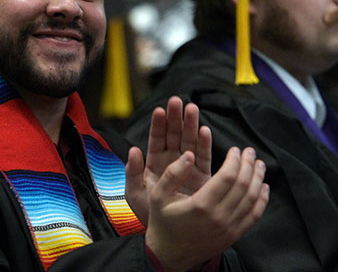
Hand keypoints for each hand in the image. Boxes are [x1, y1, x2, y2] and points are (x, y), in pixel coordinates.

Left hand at [126, 96, 210, 223]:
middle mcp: (172, 161)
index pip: (156, 139)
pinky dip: (204, 144)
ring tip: (192, 109)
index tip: (160, 110)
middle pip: (174, 135)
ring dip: (191, 125)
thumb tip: (132, 149)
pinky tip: (205, 131)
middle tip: (177, 102)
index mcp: (154, 163)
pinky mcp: (201, 176)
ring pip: (189, 141)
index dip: (158, 125)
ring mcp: (187, 167)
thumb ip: (132, 172)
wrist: (168, 235)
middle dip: (176, 118)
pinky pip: (203, 157)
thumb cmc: (148, 214)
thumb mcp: (134, 194)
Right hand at [145, 146, 269, 271]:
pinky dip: (262, 200)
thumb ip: (173, 173)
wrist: (170, 253)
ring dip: (258, 179)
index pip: (227, 177)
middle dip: (248, 165)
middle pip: (243, 186)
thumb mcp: (158, 195)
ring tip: (259, 164)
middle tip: (249, 152)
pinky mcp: (233, 236)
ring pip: (251, 200)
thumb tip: (189, 155)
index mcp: (201, 205)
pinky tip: (263, 187)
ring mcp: (228, 228)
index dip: (234, 160)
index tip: (235, 150)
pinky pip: (254, 216)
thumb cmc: (163, 222)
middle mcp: (218, 217)